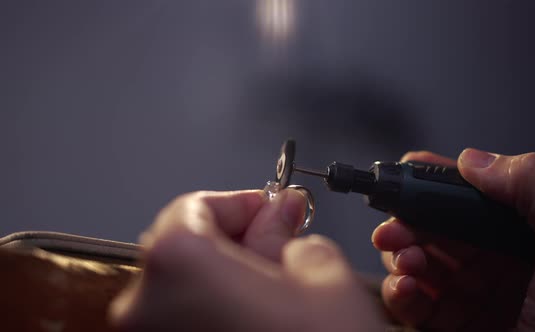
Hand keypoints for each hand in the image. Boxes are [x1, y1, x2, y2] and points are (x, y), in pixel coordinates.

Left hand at [109, 189, 384, 330]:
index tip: (270, 210)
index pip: (195, 207)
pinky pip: (185, 328)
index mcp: (177, 264)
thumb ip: (291, 238)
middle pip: (186, 250)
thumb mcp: (323, 278)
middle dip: (237, 241)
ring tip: (280, 288)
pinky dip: (219, 316)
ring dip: (230, 281)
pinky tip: (262, 320)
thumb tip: (279, 218)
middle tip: (282, 242)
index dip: (240, 204)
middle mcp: (146, 310)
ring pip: (186, 294)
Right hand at [373, 149, 534, 331]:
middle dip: (408, 221)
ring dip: (400, 255)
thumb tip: (475, 160)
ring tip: (404, 259)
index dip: (437, 182)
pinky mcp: (451, 326)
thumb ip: (533, 189)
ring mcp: (471, 296)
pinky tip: (405, 288)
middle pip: (436, 227)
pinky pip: (414, 302)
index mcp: (527, 237)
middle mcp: (496, 263)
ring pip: (418, 261)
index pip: (473, 197)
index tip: (406, 174)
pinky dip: (399, 292)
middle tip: (394, 225)